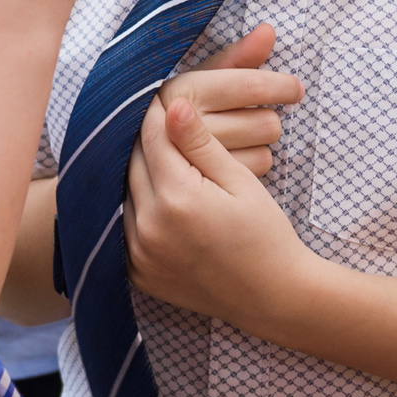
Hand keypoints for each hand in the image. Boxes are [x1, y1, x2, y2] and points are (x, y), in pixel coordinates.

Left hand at [124, 94, 309, 327]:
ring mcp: (139, 254)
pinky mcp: (137, 273)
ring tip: (162, 161)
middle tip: (163, 126)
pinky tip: (157, 199)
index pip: (153, 136)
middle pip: (132, 162)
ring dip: (138, 173)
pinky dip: (136, 208)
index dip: (159, 113)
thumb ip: (201, 143)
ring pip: (123, 193)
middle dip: (147, 141)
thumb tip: (172, 105)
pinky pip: (124, 227)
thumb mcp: (240, 182)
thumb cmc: (265, 235)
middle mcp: (149, 227)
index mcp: (177, 198)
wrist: (273, 296)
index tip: (166, 100)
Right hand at [158, 25, 301, 176]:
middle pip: (264, 122)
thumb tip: (268, 31)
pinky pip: (257, 171)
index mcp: (184, 91)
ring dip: (260, 143)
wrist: (147, 153)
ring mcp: (196, 162)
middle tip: (255, 117)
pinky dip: (254, 164)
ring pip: (265, 150)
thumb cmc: (183, 108)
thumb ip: (237, 56)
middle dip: (267, 118)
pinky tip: (236, 159)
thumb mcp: (202, 79)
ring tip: (240, 137)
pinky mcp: (206, 186)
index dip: (278, 86)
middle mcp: (187, 126)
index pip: (246, 87)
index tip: (295, 88)